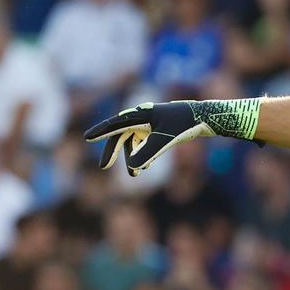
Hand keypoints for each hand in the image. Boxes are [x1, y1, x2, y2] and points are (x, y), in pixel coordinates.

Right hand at [84, 99, 260, 176]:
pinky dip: (142, 155)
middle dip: (113, 151)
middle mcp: (142, 118)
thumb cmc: (184, 125)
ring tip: (136, 174)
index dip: (100, 132)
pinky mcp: (157, 130)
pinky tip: (144, 167)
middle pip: (121, 136)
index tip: (86, 138)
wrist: (204, 118)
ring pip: (133, 143)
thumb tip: (132, 166)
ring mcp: (150, 124)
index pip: (115, 124)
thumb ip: (148, 153)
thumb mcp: (166, 140)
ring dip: (132, 158)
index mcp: (140, 115)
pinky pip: (143, 144)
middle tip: (104, 167)